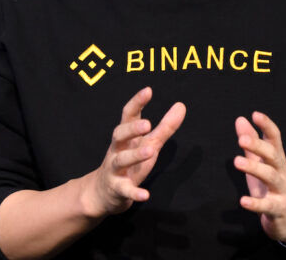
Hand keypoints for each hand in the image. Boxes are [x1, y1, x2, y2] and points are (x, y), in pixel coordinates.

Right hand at [81, 87, 185, 216]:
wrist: (103, 193)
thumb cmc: (129, 163)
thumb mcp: (148, 143)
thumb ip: (165, 126)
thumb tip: (181, 105)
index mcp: (126, 137)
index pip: (128, 116)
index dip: (137, 103)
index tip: (148, 90)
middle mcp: (117, 150)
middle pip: (119, 135)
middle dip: (131, 129)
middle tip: (147, 124)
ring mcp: (115, 170)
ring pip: (121, 160)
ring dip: (134, 156)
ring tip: (150, 151)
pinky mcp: (117, 189)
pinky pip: (125, 190)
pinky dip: (134, 193)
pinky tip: (145, 195)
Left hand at [234, 112, 285, 244]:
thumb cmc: (271, 188)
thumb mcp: (260, 164)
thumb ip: (251, 143)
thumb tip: (240, 119)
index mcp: (277, 160)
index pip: (275, 139)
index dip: (267, 126)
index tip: (255, 114)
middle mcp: (282, 172)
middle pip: (273, 155)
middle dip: (258, 146)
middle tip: (241, 139)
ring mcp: (282, 190)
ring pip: (271, 176)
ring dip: (254, 168)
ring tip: (237, 161)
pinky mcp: (278, 209)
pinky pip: (267, 205)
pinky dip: (255, 203)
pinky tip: (243, 201)